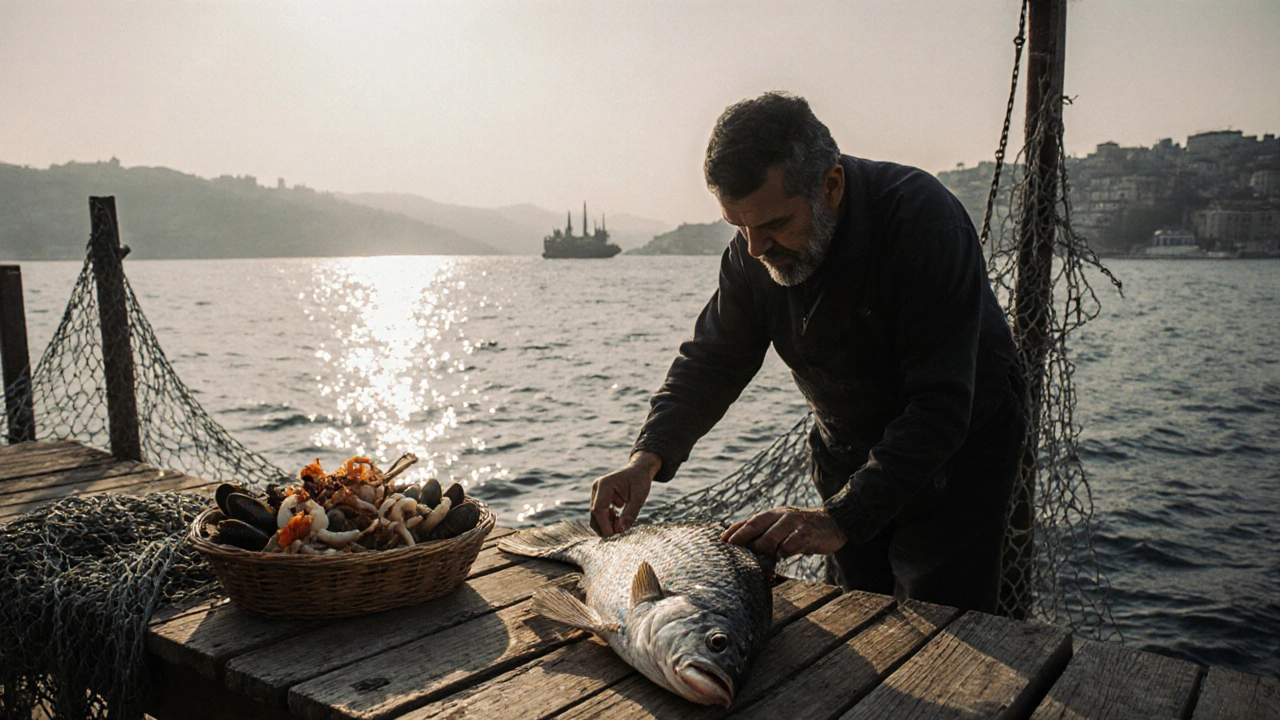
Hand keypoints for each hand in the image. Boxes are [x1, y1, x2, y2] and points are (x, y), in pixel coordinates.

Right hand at [590, 451, 660, 536]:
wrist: (638, 471)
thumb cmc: (639, 481)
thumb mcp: (639, 497)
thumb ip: (630, 513)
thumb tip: (621, 530)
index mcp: (604, 484)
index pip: (598, 509)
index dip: (604, 524)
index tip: (613, 535)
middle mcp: (597, 489)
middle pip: (594, 514)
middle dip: (604, 527)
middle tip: (619, 534)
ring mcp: (596, 494)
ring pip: (596, 516)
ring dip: (607, 525)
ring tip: (622, 527)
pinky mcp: (599, 499)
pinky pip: (600, 514)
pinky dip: (608, 521)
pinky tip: (620, 521)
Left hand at [721, 507, 847, 557]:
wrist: (834, 523)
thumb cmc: (802, 528)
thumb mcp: (783, 525)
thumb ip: (765, 532)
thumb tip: (741, 543)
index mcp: (773, 514)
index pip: (748, 521)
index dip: (733, 531)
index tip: (720, 543)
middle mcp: (781, 515)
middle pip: (755, 526)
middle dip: (741, 540)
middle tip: (731, 553)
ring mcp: (793, 524)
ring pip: (769, 539)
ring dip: (762, 552)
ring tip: (760, 562)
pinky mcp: (805, 535)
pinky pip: (788, 547)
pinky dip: (781, 554)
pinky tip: (781, 558)